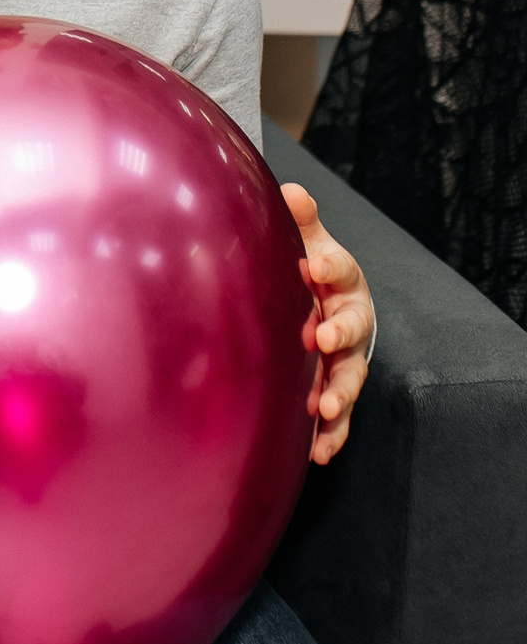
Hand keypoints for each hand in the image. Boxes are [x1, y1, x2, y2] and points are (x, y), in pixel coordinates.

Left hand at [284, 183, 374, 463]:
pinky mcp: (332, 390)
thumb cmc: (307, 267)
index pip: (340, 269)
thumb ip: (300, 220)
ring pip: (348, 377)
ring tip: (325, 409)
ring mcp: (343, 360)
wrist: (319, 301)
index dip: (329, 266)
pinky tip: (318, 452)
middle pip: (352, 328)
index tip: (316, 265)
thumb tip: (290, 191)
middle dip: (339, 333)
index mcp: (342, 281)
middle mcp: (349, 321)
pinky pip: (336, 416)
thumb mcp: (306, 239)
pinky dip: (331, 434)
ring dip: (338, 393)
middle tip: (323, 337)